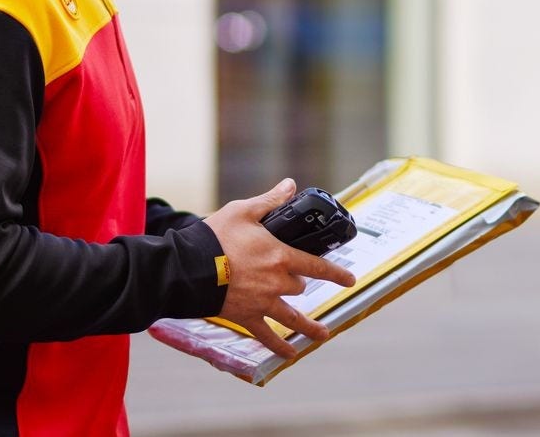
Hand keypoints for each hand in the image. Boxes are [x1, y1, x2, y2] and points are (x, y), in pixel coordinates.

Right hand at [202, 178, 356, 358]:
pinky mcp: (246, 317)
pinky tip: (290, 355)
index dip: (336, 273)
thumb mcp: (244, 211)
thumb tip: (290, 185)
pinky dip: (279, 346)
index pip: (317, 266)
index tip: (350, 280)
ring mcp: (263, 302)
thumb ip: (270, 201)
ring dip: (309, 327)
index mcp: (280, 256)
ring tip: (322, 334)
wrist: (189, 268)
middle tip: (292, 279)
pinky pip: (267, 336)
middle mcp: (277, 282)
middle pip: (299, 286)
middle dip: (298, 282)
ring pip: (292, 317)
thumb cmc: (215, 237)